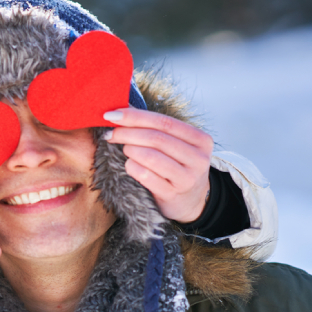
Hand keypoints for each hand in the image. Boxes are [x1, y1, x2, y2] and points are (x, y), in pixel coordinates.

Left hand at [103, 108, 213, 222]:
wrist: (191, 201)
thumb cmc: (177, 166)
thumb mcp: (176, 145)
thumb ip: (156, 128)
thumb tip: (122, 110)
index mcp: (200, 140)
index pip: (164, 122)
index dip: (135, 117)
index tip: (112, 115)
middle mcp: (198, 158)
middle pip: (156, 138)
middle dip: (127, 133)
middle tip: (110, 133)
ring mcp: (187, 178)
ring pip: (151, 157)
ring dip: (130, 149)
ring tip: (124, 148)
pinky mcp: (173, 195)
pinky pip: (146, 176)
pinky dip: (132, 167)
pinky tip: (128, 164)